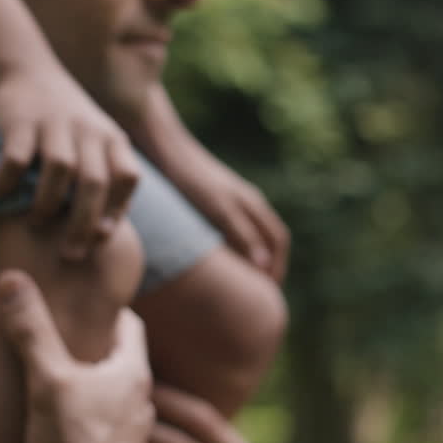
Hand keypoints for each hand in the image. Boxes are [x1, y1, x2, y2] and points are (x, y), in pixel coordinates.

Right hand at [0, 68, 141, 260]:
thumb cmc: (65, 124)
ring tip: (35, 223)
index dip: (116, 211)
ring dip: (47, 204)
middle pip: (94, 182)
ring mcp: (54, 123)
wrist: (26, 68)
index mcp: (112, 139)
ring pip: (59, 170)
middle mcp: (88, 130)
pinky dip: (6, 182)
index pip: (127, 178)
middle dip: (83, 224)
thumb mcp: (96, 143)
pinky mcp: (20, 120)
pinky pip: (15, 157)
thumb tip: (105, 233)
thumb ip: (106, 180)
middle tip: (70, 255)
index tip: (99, 239)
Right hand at [0, 270, 153, 442]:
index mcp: (133, 378)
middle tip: (67, 343)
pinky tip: (65, 438)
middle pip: (124, 367)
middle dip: (98, 353)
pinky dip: (91, 430)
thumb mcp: (45, 378)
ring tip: (63, 391)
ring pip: (117, 407)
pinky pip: (109, 440)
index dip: (110, 311)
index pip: (131, 327)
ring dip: (95, 395)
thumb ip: (30, 328)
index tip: (88, 303)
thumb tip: (11, 278)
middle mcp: (144, 409)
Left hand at [167, 153, 289, 282]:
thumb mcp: (217, 209)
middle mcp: (246, 202)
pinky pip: (231, 229)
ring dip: (249, 258)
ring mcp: (229, 200)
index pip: (278, 240)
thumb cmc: (190, 179)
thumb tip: (263, 266)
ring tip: (238, 284)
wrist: (164, 148)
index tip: (268, 293)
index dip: (277, 267)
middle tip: (256, 294)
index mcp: (253, 205)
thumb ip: (241, 235)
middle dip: (268, 266)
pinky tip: (215, 260)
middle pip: (268, 238)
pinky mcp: (211, 200)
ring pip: (249, 234)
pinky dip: (232, 248)